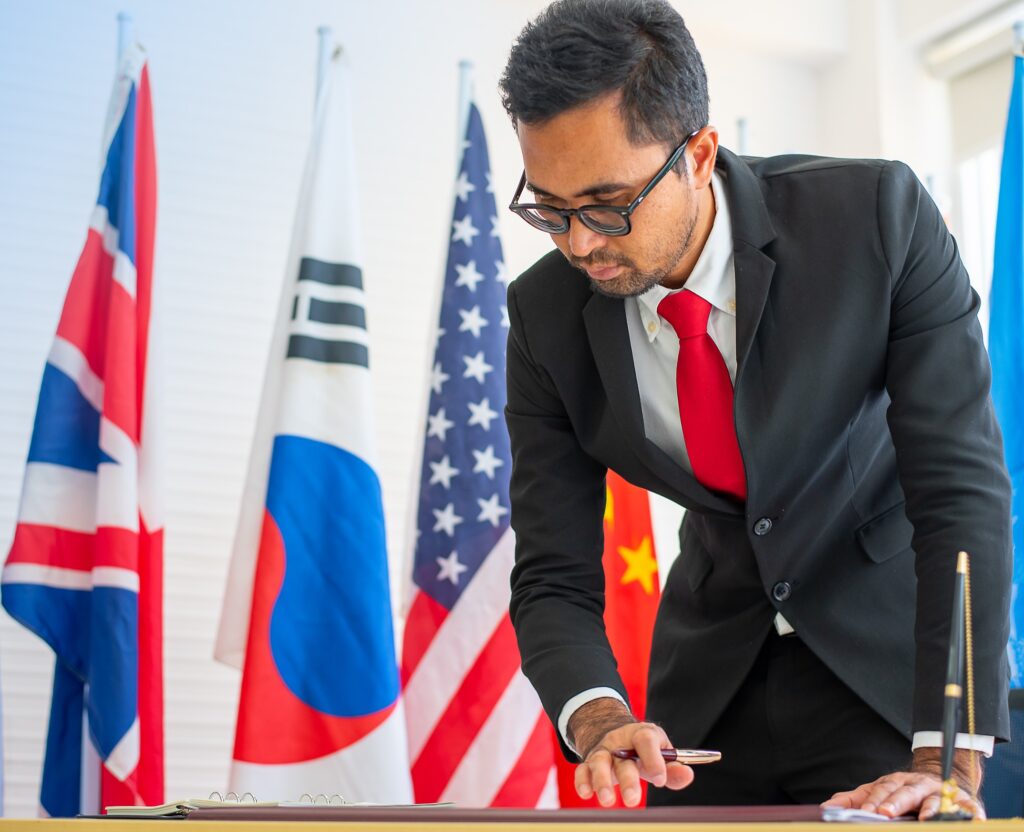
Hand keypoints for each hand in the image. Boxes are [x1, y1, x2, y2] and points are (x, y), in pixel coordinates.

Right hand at [568, 698, 693, 807]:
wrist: (616, 734)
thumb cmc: (643, 749)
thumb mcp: (660, 753)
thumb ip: (673, 767)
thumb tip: (687, 775)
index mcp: (641, 735)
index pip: (646, 740)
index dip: (653, 759)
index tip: (660, 779)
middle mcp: (620, 742)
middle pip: (622, 757)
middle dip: (627, 779)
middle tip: (633, 800)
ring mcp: (603, 751)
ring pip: (599, 762)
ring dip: (601, 781)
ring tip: (607, 800)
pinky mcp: (589, 763)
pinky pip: (582, 770)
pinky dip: (582, 781)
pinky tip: (586, 794)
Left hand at [821, 748, 984, 819]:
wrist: (939, 776)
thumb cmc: (903, 791)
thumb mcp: (878, 791)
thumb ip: (855, 798)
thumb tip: (828, 806)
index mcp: (897, 781)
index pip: (883, 789)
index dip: (875, 800)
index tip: (867, 811)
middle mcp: (919, 784)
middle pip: (906, 792)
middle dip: (896, 803)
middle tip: (885, 814)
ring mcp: (941, 792)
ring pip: (936, 799)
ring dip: (931, 809)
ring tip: (925, 820)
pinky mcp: (964, 802)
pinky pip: (968, 808)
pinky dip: (969, 814)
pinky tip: (970, 821)